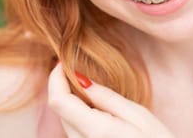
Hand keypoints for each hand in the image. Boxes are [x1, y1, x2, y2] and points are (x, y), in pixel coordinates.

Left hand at [48, 63, 174, 137]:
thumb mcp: (137, 114)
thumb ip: (106, 97)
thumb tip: (80, 79)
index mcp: (95, 131)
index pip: (59, 102)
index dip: (55, 78)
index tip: (61, 62)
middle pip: (60, 110)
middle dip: (62, 87)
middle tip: (75, 68)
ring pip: (65, 120)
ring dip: (70, 100)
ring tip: (88, 86)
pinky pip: (74, 130)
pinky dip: (77, 113)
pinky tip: (94, 106)